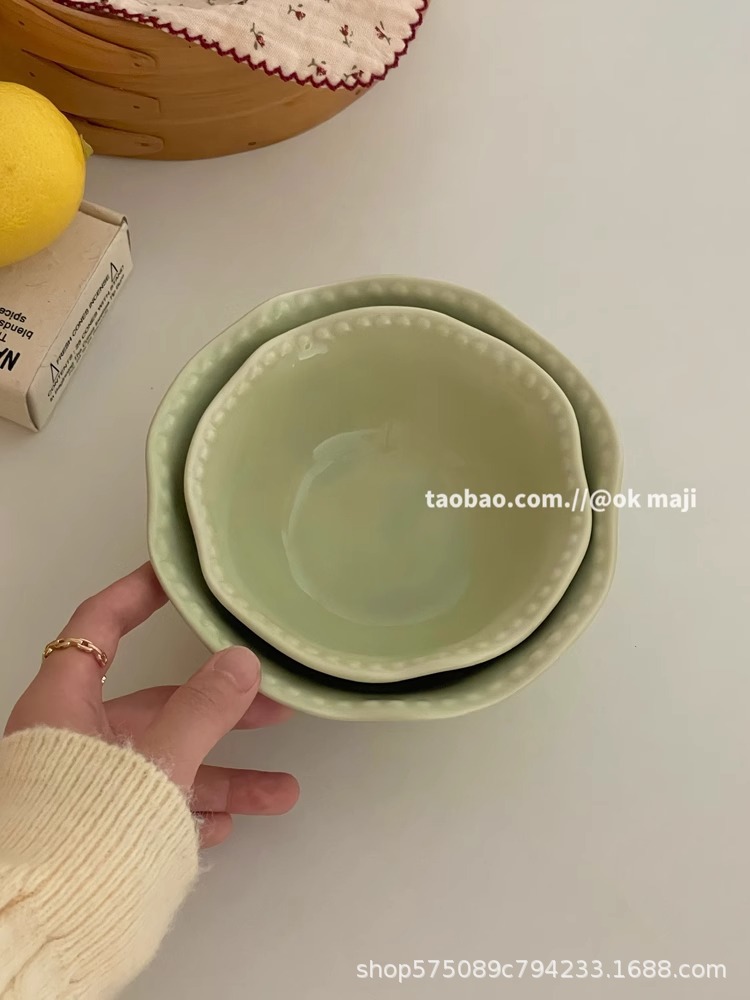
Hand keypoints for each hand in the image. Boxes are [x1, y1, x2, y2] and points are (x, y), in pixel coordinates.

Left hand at [4, 563, 299, 846]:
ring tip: (280, 793)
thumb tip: (242, 660)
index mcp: (63, 706)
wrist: (40, 930)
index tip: (173, 576)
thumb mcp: (156, 760)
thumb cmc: (84, 829)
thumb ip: (202, 710)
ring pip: (165, 765)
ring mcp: (84, 790)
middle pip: (154, 707)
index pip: (97, 627)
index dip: (134, 595)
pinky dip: (192, 811)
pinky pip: (153, 809)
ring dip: (223, 778)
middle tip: (275, 708)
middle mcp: (72, 742)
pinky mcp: (96, 833)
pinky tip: (226, 824)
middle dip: (220, 711)